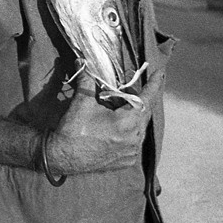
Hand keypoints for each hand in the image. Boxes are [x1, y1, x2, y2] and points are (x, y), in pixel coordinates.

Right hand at [48, 65, 163, 174]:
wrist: (62, 157)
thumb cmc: (73, 129)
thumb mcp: (82, 101)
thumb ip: (87, 79)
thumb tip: (83, 61)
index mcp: (127, 123)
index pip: (146, 99)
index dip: (154, 84)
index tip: (160, 73)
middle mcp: (134, 139)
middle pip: (145, 112)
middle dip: (143, 98)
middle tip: (139, 86)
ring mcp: (131, 153)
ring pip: (141, 127)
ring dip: (136, 114)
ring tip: (127, 104)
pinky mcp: (126, 161)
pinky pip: (135, 141)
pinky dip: (132, 130)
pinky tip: (121, 125)